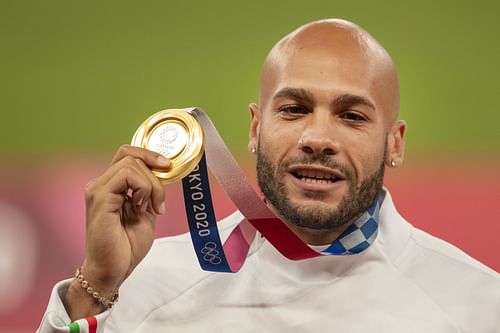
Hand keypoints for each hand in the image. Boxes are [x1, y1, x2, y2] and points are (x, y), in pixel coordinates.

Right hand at [65, 145, 169, 318]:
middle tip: (158, 203)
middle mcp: (100, 184)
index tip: (168, 167)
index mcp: (110, 185)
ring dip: (151, 185)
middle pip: (131, 156)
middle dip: (155, 176)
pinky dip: (142, 189)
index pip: (127, 154)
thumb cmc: (127, 245)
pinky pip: (127, 176)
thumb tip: (163, 171)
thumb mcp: (146, 211)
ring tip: (150, 209)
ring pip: (131, 164)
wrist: (114, 269)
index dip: (149, 154)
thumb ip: (150, 190)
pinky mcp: (99, 198)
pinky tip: (140, 208)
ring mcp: (97, 190)